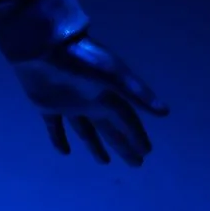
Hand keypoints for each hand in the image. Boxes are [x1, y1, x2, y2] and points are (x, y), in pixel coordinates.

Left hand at [11, 35, 168, 166]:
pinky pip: (55, 127)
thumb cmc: (82, 60)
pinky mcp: (47, 106)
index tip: (145, 153)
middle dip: (123, 146)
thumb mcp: (114, 76)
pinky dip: (59, 139)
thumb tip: (165, 112)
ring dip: (95, 145)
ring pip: (85, 131)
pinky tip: (65, 152)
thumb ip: (138, 94)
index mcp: (108, 96)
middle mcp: (91, 102)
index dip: (136, 136)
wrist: (44, 46)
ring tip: (104, 162)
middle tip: (135, 164)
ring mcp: (69, 105)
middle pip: (110, 129)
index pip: (127, 121)